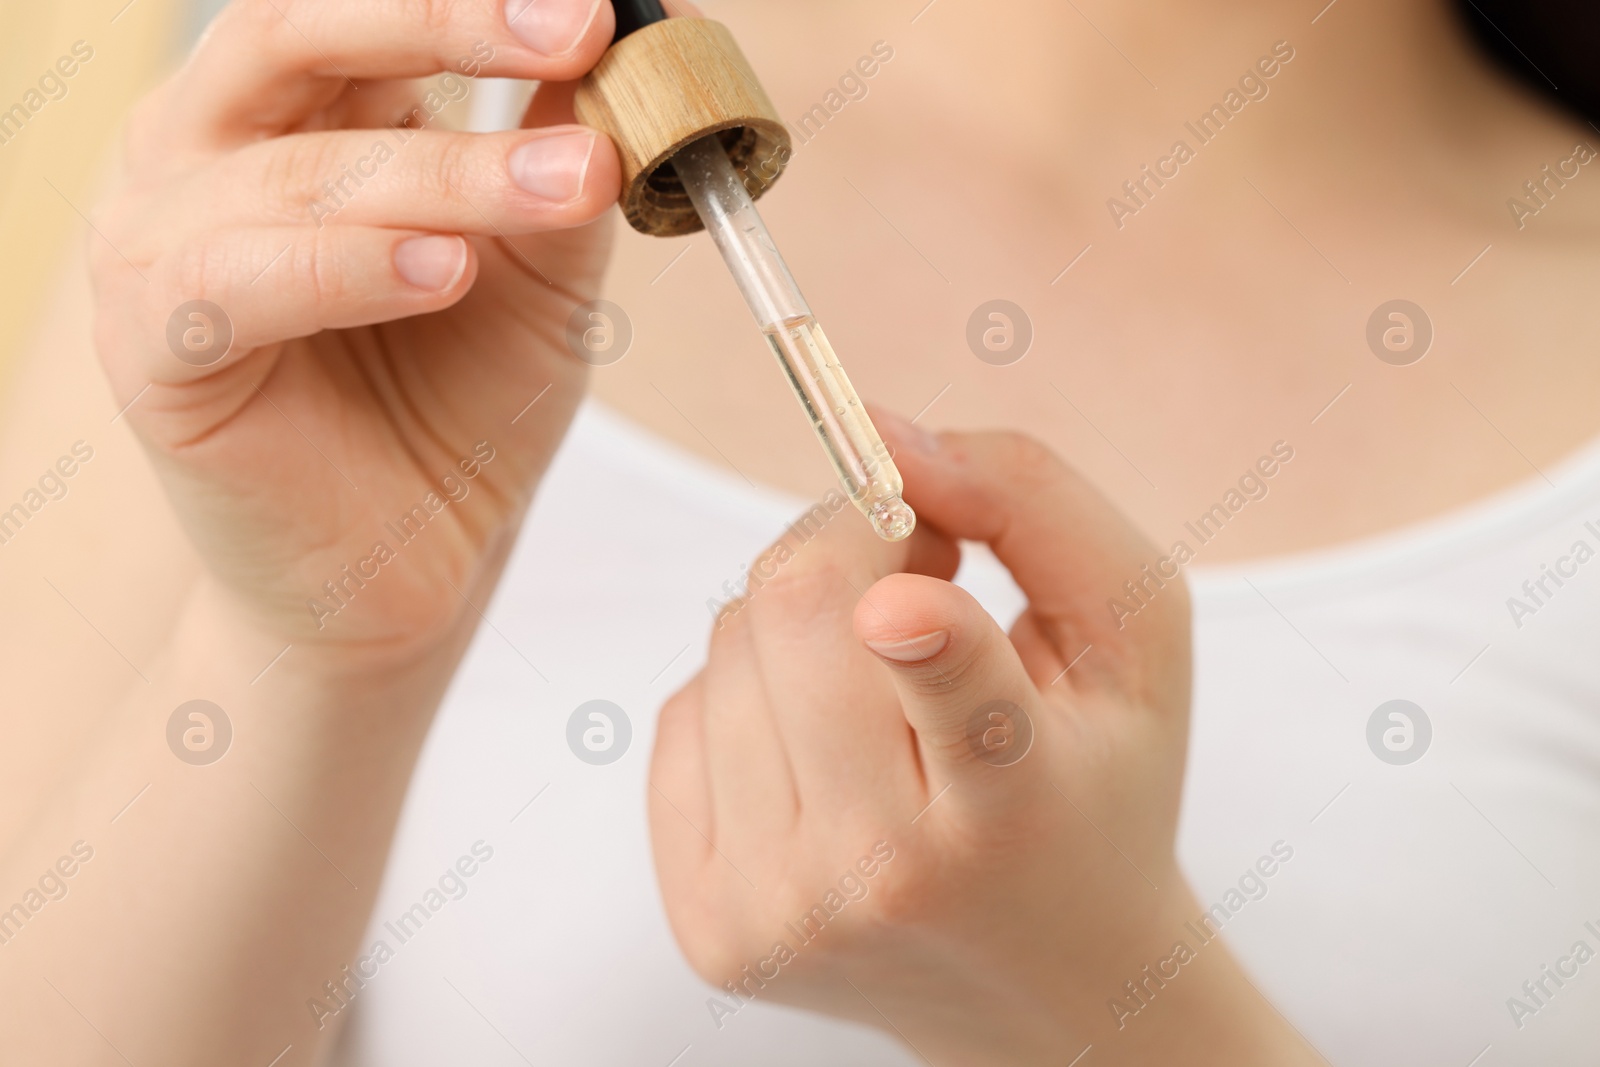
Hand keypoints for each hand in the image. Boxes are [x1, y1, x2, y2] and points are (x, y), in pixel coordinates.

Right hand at [90, 0, 621, 663]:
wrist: (406, 566)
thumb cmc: (458, 407)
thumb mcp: (538, 271)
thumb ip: (560, 162)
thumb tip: (634, 40)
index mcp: (297, 112)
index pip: (362, 8)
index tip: (597, 6)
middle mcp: (209, 153)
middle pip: (296, 35)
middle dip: (445, 23)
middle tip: (574, 32)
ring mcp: (163, 244)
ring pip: (294, 171)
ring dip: (446, 173)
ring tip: (569, 183)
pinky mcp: (153, 350)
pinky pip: (234, 284)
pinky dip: (345, 267)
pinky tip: (444, 274)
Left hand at [649, 418, 1318, 1064]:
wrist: (1041, 982)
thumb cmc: (1098, 786)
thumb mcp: (1135, 637)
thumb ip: (1033, 505)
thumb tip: (882, 435)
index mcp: (1023, 816)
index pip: (970, 718)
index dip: (929, 647)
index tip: (900, 603)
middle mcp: (888, 882)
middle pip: (798, 620)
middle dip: (851, 542)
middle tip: (919, 561)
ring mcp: (780, 913)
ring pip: (728, 647)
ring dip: (801, 620)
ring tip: (880, 673)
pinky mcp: (707, 924)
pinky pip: (684, 711)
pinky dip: (753, 690)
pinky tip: (825, 740)